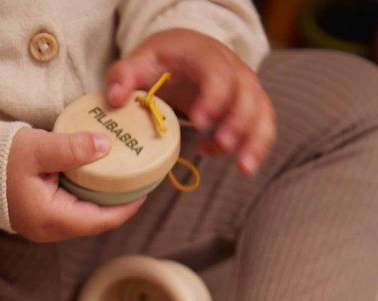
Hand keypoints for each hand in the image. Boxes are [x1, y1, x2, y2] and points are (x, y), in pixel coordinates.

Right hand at [6, 127, 145, 242]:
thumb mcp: (38, 149)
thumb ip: (73, 149)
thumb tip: (107, 146)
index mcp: (53, 219)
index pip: (102, 220)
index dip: (127, 207)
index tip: (145, 188)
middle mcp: (50, 229)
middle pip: (96, 220)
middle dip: (118, 201)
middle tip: (137, 179)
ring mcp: (43, 225)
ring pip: (84, 215)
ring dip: (102, 198)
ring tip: (121, 177)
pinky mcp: (38, 215)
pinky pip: (71, 209)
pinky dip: (86, 195)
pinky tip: (94, 177)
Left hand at [106, 29, 276, 175]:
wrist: (185, 55)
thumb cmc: (163, 61)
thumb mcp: (140, 61)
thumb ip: (124, 75)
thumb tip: (115, 99)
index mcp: (206, 55)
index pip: (218, 74)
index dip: (213, 98)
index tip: (199, 122)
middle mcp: (234, 69)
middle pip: (247, 94)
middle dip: (238, 123)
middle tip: (223, 145)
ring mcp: (246, 89)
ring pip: (262, 113)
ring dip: (256, 141)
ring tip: (244, 167)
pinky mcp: (251, 107)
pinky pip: (262, 127)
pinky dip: (255, 147)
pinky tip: (235, 163)